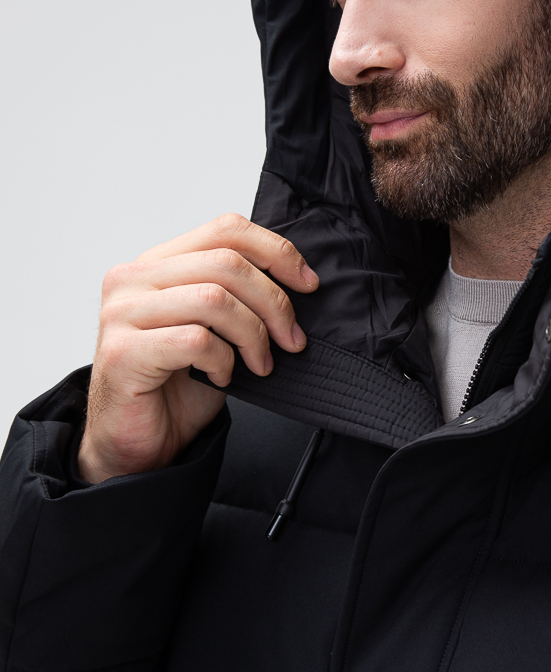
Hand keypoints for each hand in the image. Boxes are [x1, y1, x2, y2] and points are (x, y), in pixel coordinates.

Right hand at [78, 214, 316, 483]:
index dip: (276, 251)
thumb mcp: (216, 326)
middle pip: (226, 263)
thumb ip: (238, 294)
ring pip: (215, 299)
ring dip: (253, 335)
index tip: (308, 283)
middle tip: (292, 339)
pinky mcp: (123, 351)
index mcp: (157, 262)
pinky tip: (223, 376)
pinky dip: (224, 361)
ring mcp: (121, 313)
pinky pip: (196, 340)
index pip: (226, 230)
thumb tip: (300, 280)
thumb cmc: (177, 384)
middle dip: (274, 302)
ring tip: (259, 364)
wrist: (138, 442)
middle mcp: (133, 278)